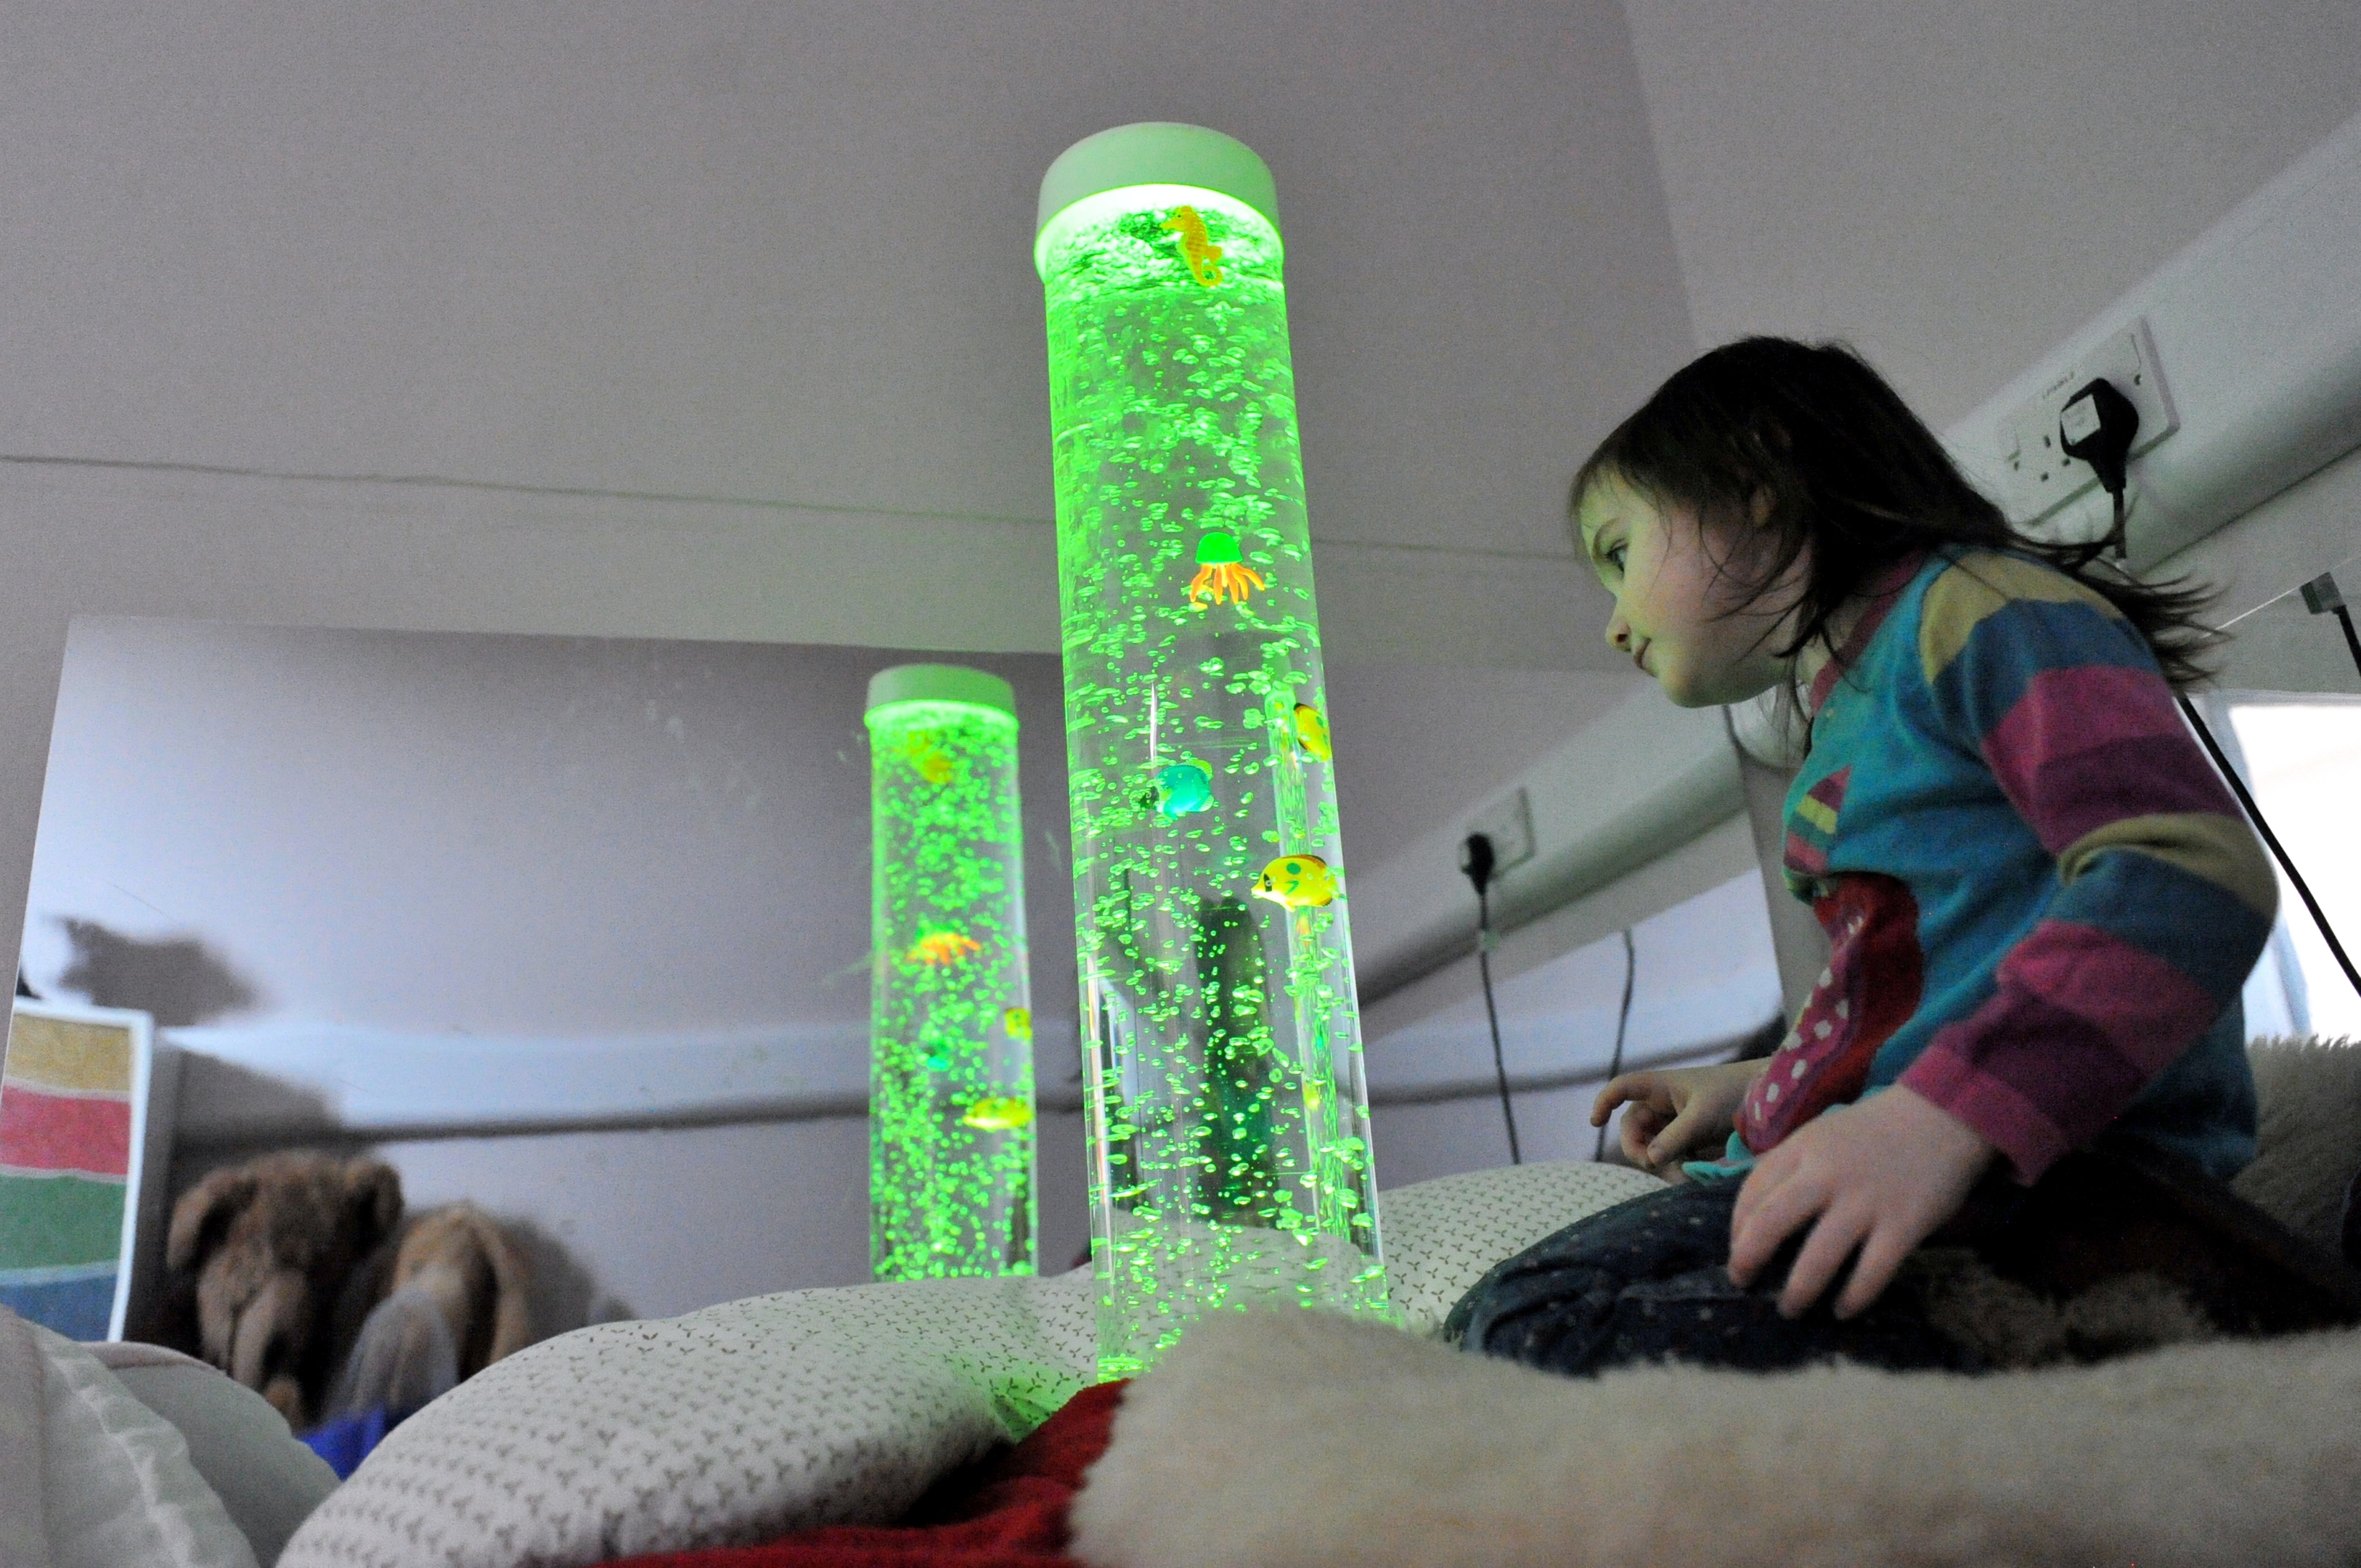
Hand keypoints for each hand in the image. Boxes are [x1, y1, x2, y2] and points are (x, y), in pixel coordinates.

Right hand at [1591, 1060, 1767, 1172]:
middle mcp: (1664, 1103)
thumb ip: (1675, 1138)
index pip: (1621, 1088)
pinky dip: (1674, 1166)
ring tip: (1681, 1173)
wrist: (1772, 1099)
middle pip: (1633, 1128)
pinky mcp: (1691, 1139)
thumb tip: (1650, 1161)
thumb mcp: (1703, 1116)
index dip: (1604, 1102)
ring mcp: (1676, 1122)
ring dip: (1658, 1161)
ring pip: (1651, 1145)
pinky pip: (1670, 1155)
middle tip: (1654, 1165)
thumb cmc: (1735, 1095)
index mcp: (1661, 1086)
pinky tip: (1690, 1173)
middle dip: (1638, 1148)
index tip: (1596, 1123)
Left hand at [1727, 1085, 1994, 1318]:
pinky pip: (1871, 1273)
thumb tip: (1761, 1214)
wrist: (1944, 1115)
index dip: (1737, 1227)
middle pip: (1770, 1224)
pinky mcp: (1904, 1225)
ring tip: (1789, 1309)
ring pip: (1818, 1259)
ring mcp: (1865, 1202)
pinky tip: (1842, 1310)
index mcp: (1802, 1148)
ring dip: (1798, 1292)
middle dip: (1748, 1260)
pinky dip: (1853, 1297)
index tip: (1737, 1249)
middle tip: (1743, 1282)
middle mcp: (1826, 1176)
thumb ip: (1793, 1167)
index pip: (1752, 1191)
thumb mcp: (1823, 1134)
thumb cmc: (1876, 1130)